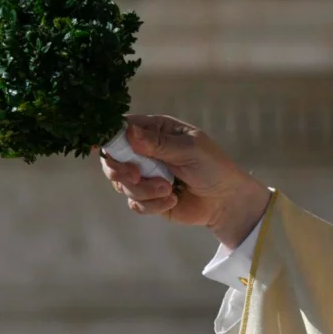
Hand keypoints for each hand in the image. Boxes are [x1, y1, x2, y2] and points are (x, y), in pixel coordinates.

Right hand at [99, 114, 271, 247]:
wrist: (227, 201)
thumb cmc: (213, 167)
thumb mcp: (190, 149)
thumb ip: (158, 142)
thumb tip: (128, 132)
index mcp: (156, 131)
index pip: (122, 129)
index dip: (110, 138)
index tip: (105, 148)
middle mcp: (146, 152)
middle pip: (112, 159)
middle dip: (120, 170)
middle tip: (136, 176)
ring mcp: (146, 176)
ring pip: (122, 184)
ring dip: (144, 190)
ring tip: (168, 189)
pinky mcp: (149, 199)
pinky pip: (135, 203)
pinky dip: (152, 204)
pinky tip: (173, 200)